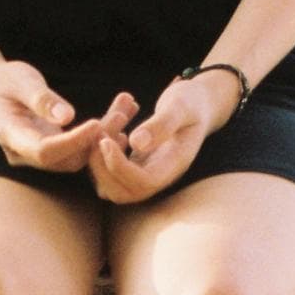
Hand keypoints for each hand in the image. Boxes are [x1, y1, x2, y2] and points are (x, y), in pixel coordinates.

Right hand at [0, 61, 137, 172]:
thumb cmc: (7, 81)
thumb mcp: (21, 81)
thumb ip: (42, 99)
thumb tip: (67, 117)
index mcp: (12, 138)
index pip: (45, 152)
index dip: (72, 141)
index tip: (97, 123)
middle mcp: (25, 155)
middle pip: (64, 159)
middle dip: (95, 140)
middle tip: (122, 115)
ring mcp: (38, 157)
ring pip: (76, 158)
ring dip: (103, 138)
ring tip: (127, 111)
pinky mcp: (53, 152)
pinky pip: (78, 151)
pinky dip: (99, 136)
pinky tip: (119, 117)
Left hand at [87, 71, 230, 204]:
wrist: (197, 104)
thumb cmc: (192, 101)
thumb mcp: (181, 106)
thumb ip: (162, 124)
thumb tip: (136, 142)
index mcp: (173, 166)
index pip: (142, 183)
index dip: (119, 167)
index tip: (105, 140)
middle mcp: (157, 177)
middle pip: (120, 193)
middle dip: (101, 166)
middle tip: (99, 132)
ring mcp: (143, 174)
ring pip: (108, 184)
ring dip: (98, 156)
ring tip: (110, 120)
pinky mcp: (131, 167)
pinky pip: (107, 170)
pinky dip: (101, 149)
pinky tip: (114, 122)